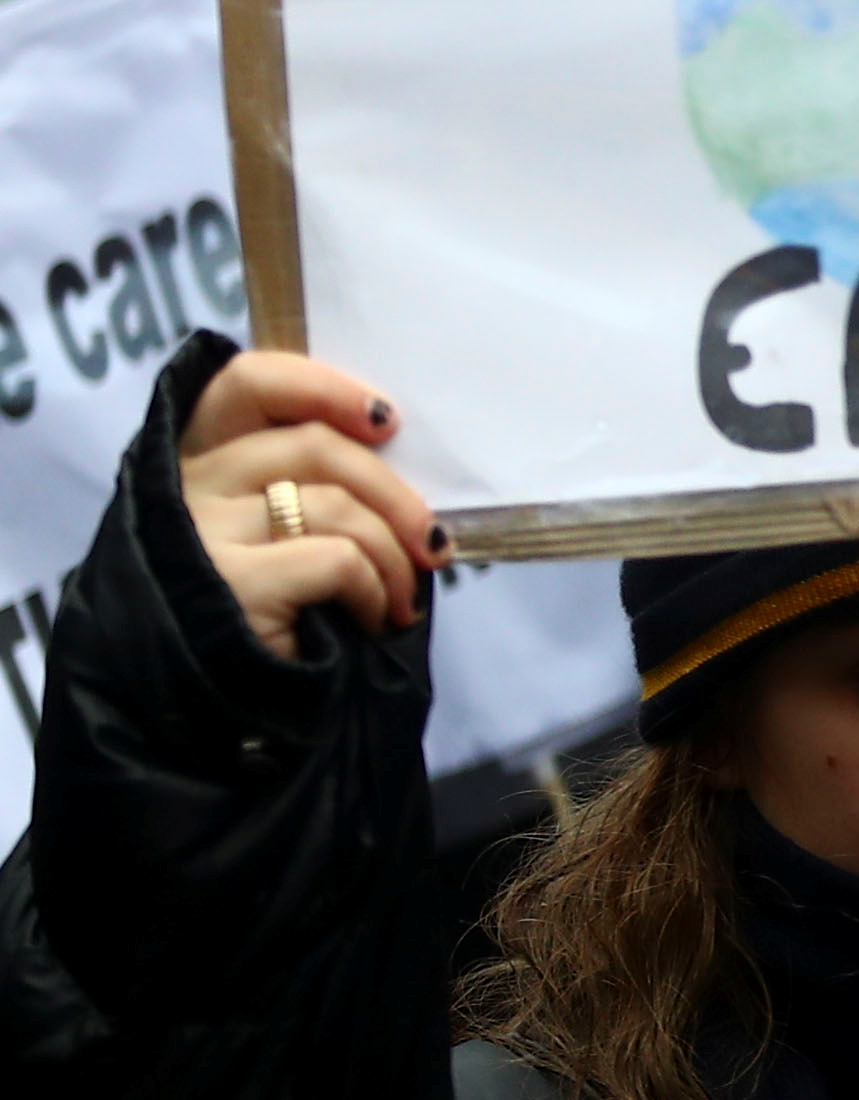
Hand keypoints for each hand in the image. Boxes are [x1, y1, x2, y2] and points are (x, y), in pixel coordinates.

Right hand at [178, 352, 430, 660]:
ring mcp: (201, 535)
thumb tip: (390, 458)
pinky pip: (339, 559)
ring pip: (336, 504)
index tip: (384, 418)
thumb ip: (300, 486)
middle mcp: (186, 489)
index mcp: (193, 462)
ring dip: (395, 554)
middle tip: (431, 541)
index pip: (245, 385)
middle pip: (313, 445)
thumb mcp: (266, 536)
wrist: (203, 714)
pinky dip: (377, 589)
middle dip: (395, 493)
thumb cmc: (256, 615)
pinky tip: (376, 617)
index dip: (321, 386)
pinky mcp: (230, 584)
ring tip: (403, 596)